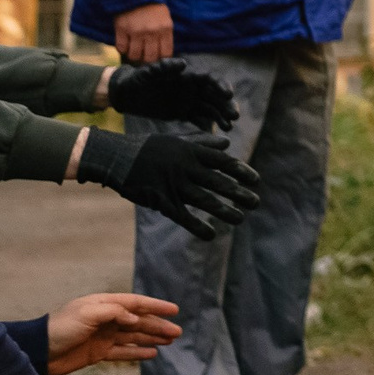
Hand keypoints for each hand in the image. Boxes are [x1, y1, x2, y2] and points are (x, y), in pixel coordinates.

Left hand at [45, 292, 178, 374]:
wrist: (40, 351)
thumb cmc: (61, 327)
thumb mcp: (87, 313)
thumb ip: (113, 312)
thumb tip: (134, 318)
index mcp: (105, 304)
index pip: (136, 304)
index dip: (155, 306)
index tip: (174, 310)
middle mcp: (108, 319)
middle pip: (139, 321)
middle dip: (158, 325)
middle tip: (177, 332)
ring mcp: (104, 336)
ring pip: (134, 336)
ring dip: (152, 338)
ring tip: (170, 341)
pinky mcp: (99, 352)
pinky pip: (123, 351)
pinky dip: (138, 352)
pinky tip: (152, 353)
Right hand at [79, 130, 263, 238]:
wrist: (117, 157)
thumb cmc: (149, 148)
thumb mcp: (178, 139)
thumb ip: (204, 142)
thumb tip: (227, 143)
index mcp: (192, 151)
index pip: (224, 162)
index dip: (242, 172)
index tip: (256, 181)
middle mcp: (187, 168)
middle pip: (219, 182)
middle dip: (240, 193)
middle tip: (256, 202)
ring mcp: (174, 184)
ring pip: (205, 200)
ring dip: (225, 211)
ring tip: (241, 219)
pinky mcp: (161, 200)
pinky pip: (183, 216)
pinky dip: (197, 226)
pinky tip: (211, 235)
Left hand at [106, 58, 237, 128]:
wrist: (128, 94)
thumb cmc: (138, 79)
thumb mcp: (148, 72)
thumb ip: (164, 67)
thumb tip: (183, 63)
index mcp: (188, 76)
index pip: (210, 79)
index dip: (221, 86)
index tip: (229, 95)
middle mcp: (192, 88)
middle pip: (215, 96)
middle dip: (226, 105)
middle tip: (234, 116)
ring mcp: (189, 101)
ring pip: (211, 108)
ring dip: (221, 117)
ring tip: (229, 128)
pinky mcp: (183, 112)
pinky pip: (199, 119)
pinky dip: (208, 126)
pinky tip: (216, 135)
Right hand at [112, 3, 173, 64]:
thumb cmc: (154, 8)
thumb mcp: (166, 20)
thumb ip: (165, 36)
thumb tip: (162, 56)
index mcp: (165, 29)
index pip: (165, 54)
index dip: (161, 60)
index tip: (157, 60)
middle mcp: (151, 32)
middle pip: (149, 58)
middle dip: (147, 61)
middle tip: (144, 57)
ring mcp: (135, 31)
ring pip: (134, 55)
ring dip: (134, 55)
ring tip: (135, 51)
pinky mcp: (122, 29)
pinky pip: (121, 48)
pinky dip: (123, 49)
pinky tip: (126, 44)